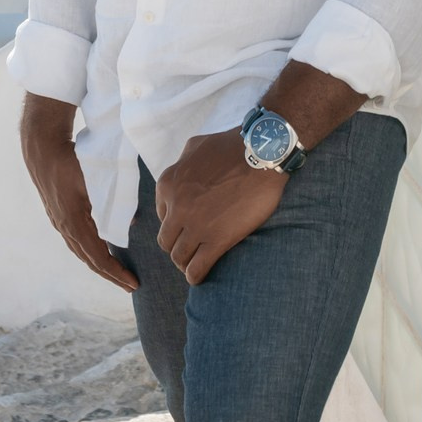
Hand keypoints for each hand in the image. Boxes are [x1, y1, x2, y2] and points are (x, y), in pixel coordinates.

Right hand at [19, 93, 134, 291]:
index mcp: (74, 222)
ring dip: (100, 265)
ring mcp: (59, 222)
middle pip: (89, 260)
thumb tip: (132, 223)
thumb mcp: (96, 179)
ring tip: (118, 273)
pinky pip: (77, 241)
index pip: (97, 257)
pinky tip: (101, 251)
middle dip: (111, 275)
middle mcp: (65, 227)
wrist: (43, 148)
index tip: (132, 283)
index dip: (115, 272)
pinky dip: (91, 251)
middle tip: (131, 285)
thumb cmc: (71, 160)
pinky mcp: (59, 215)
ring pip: (82, 252)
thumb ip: (115, 201)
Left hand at [155, 127, 286, 284]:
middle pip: (166, 240)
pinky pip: (197, 267)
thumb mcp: (196, 145)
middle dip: (176, 246)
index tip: (185, 228)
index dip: (174, 224)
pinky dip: (195, 275)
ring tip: (193, 264)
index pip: (161, 215)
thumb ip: (182, 162)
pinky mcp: (217, 240)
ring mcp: (196, 226)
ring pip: (178, 256)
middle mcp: (176, 207)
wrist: (261, 154)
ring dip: (184, 263)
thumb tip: (180, 173)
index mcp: (168, 185)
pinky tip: (199, 276)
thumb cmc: (232, 146)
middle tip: (189, 247)